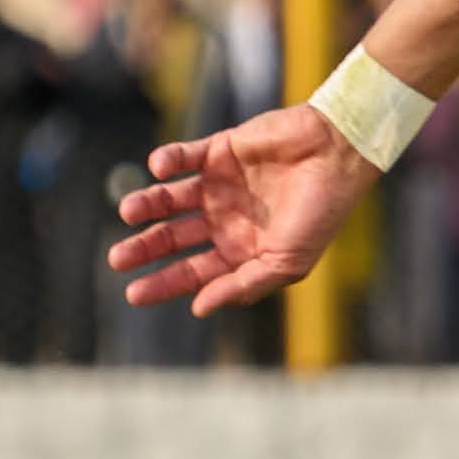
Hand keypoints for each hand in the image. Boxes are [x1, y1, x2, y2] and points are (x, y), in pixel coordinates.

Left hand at [108, 104, 377, 314]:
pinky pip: (183, 157)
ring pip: (168, 199)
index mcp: (241, 250)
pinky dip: (166, 161)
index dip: (163, 283)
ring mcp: (220, 185)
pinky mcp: (220, 150)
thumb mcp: (288, 262)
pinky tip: (159, 169)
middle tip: (118, 258)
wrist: (340, 154)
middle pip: (172, 238)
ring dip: (146, 204)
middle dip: (143, 249)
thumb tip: (198, 308)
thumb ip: (244, 285)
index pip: (192, 271)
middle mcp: (225, 219)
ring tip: (131, 211)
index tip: (132, 294)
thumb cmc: (322, 212)